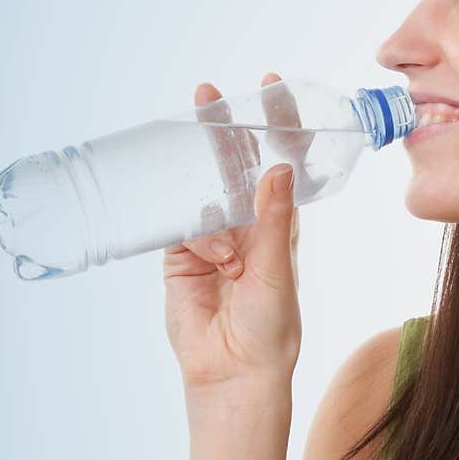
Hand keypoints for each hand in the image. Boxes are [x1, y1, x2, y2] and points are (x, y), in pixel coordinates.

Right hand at [163, 72, 301, 391]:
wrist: (233, 372)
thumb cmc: (269, 328)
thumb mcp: (277, 270)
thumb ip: (273, 220)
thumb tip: (278, 168)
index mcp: (279, 223)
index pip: (278, 162)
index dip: (277, 125)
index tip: (272, 87)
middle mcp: (244, 224)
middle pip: (232, 164)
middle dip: (223, 131)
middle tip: (209, 95)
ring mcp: (210, 238)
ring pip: (201, 192)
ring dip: (205, 196)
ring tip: (223, 249)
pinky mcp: (180, 256)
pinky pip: (180, 225)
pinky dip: (194, 234)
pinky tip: (213, 259)